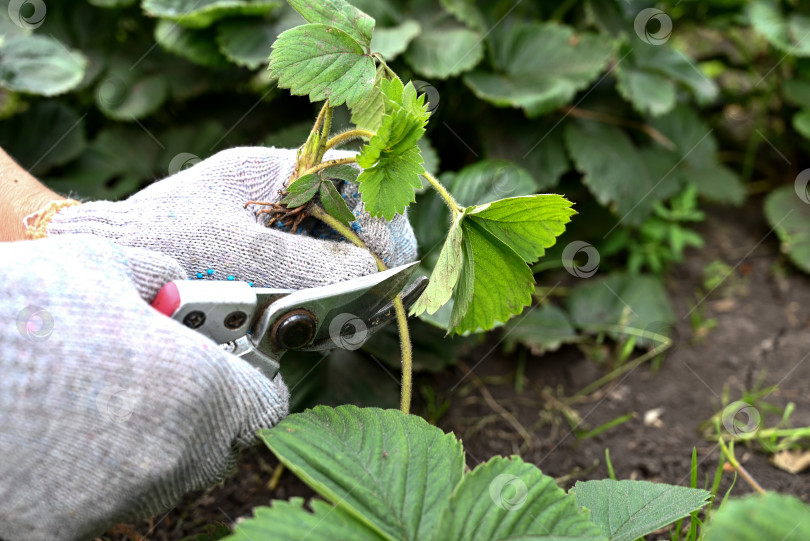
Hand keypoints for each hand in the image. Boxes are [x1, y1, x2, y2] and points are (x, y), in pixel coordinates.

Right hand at [0, 235, 288, 540]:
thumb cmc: (8, 320)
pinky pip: (111, 490)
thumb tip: (172, 284)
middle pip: (218, 437)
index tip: (226, 355)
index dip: (251, 373)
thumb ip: (153, 273)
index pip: (266, 403)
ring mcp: (122, 501)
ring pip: (166, 466)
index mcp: (198, 391)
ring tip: (92, 386)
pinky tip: (59, 424)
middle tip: (151, 359)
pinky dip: (102, 461)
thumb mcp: (91, 261)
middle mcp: (172, 458)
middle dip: (199, 398)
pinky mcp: (72, 527)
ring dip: (150, 427)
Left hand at [44, 147, 417, 288]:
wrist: (109, 266)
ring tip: (338, 323)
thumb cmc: (165, 243)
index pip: (356, 180)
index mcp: (277, 171)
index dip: (384, 220)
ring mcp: (273, 231)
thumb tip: (372, 275)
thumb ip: (311, 263)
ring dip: (346, 289)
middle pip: (353, 222)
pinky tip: (312, 326)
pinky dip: (320, 304)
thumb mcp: (241, 252)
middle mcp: (282, 198)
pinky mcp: (266, 265)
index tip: (390, 265)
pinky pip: (311, 280)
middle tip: (368, 304)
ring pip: (336, 256)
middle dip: (369, 263)